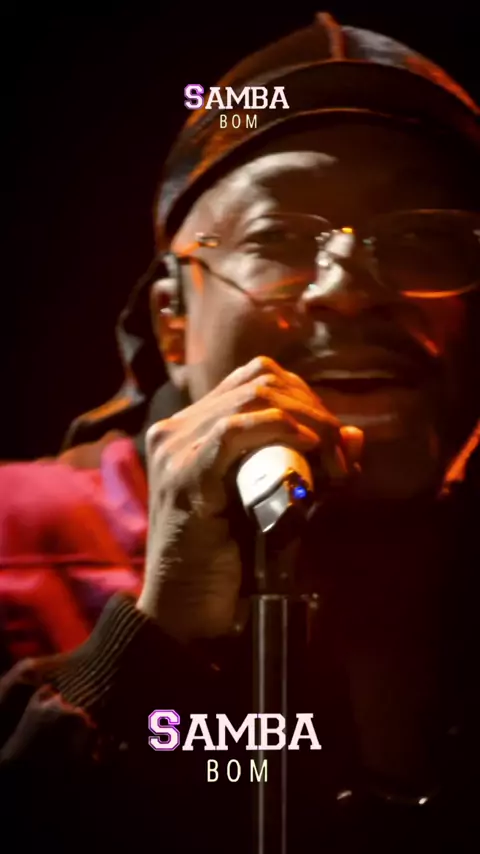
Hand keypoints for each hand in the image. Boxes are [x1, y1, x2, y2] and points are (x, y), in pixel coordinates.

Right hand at [136, 356, 362, 641]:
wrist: (185, 613)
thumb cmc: (228, 563)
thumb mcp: (274, 503)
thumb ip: (308, 466)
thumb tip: (355, 437)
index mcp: (191, 428)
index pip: (255, 379)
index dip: (304, 398)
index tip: (335, 440)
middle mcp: (176, 429)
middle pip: (260, 382)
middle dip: (314, 410)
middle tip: (342, 456)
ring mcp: (174, 449)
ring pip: (253, 399)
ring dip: (308, 422)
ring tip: (333, 460)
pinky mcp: (183, 475)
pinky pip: (234, 431)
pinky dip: (280, 431)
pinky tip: (309, 451)